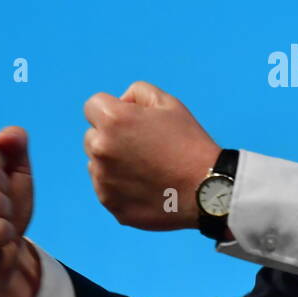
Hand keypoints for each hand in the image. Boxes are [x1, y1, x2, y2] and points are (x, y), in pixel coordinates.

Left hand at [83, 81, 220, 230]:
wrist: (206, 189)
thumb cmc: (189, 143)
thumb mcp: (169, 103)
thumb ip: (137, 92)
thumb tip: (120, 103)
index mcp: (113, 120)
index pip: (92, 106)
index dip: (113, 110)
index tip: (132, 122)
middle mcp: (101, 149)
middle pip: (91, 137)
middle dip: (110, 137)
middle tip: (142, 147)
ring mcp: (103, 180)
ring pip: (96, 165)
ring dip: (112, 163)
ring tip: (146, 169)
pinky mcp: (110, 204)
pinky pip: (106, 189)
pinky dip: (120, 187)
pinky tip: (146, 187)